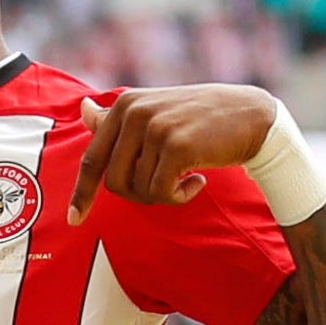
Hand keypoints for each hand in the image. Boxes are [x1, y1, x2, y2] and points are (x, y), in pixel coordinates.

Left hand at [67, 83, 281, 221]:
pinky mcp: (176, 146)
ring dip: (164, 195)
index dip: (82, 193)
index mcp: (124, 104)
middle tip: (166, 187)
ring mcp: (154, 128)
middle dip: (139, 196)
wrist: (251, 116)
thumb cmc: (203, 119)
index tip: (74, 220)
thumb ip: (120, 119)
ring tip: (186, 179)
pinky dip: (180, 197)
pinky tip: (199, 182)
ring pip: (139, 189)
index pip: (93, 158)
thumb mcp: (157, 113)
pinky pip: (161, 193)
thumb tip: (83, 110)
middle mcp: (134, 112)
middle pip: (114, 182)